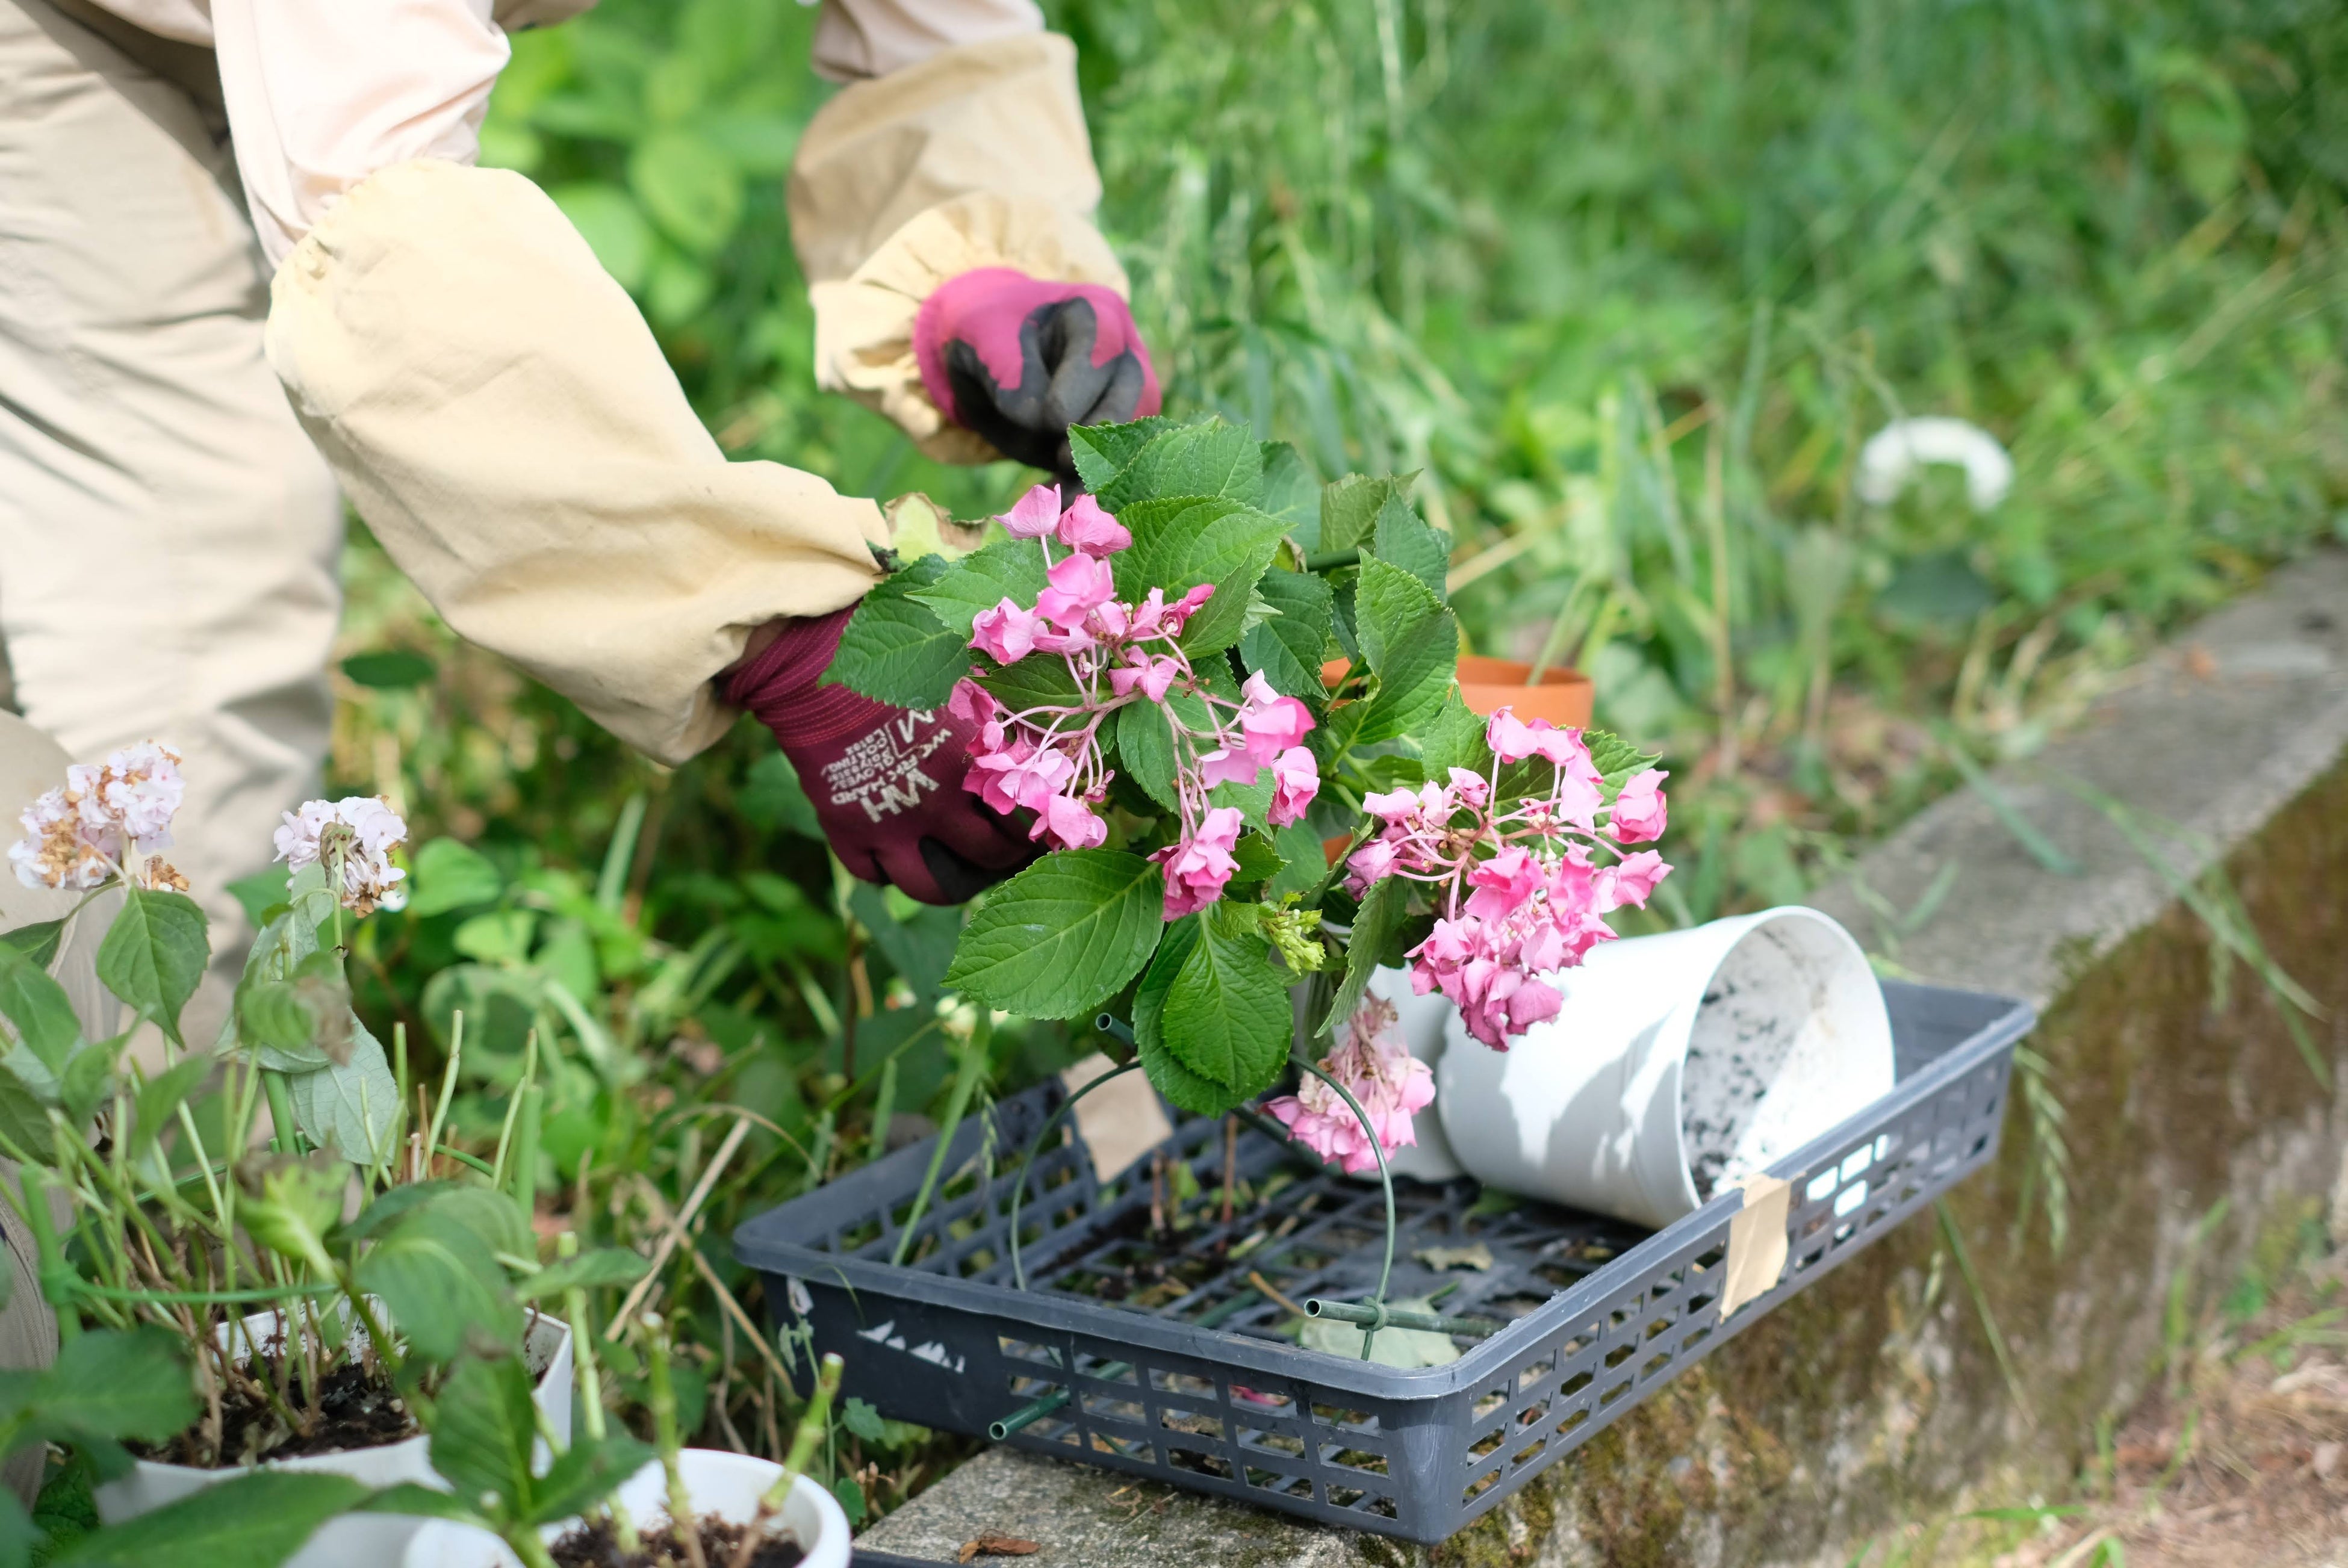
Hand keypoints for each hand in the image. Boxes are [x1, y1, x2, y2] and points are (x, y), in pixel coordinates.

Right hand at [726, 611, 1035, 903]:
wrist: (818, 664)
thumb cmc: (898, 656)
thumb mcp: (963, 679)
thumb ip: (999, 715)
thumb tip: (1035, 735)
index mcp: (974, 768)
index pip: (1025, 822)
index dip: (1038, 831)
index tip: (1041, 831)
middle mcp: (936, 805)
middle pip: (984, 859)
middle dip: (1000, 862)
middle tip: (1004, 856)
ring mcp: (888, 824)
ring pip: (927, 886)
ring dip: (948, 886)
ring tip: (955, 874)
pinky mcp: (845, 827)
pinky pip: (871, 873)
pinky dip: (887, 871)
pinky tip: (897, 857)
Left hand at [913, 268, 1160, 487]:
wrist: (982, 358)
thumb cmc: (984, 332)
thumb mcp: (980, 332)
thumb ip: (1006, 365)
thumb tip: (1035, 416)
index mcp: (1094, 315)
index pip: (1101, 350)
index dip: (1078, 388)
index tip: (1050, 419)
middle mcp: (1120, 355)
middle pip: (1130, 397)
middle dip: (1097, 434)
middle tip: (1062, 458)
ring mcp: (1122, 400)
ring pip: (1129, 439)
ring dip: (1093, 472)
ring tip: (1059, 498)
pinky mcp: (1109, 441)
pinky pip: (1106, 471)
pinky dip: (1079, 493)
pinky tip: (1055, 510)